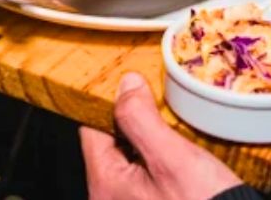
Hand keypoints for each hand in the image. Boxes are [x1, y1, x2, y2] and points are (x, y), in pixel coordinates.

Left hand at [80, 73, 242, 199]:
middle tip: (158, 98)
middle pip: (111, 142)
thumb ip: (141, 119)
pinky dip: (159, 155)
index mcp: (105, 185)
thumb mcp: (172, 158)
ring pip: (130, 155)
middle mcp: (110, 197)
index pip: (92, 128)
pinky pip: (145, 172)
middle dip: (133, 118)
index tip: (133, 81)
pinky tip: (179, 146)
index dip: (111, 101)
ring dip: (149, 135)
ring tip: (172, 118)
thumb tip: (126, 84)